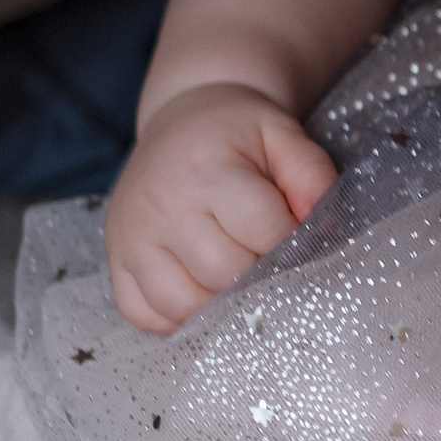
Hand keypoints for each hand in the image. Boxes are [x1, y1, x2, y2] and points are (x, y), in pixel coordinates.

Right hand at [105, 81, 336, 333]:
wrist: (180, 121)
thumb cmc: (236, 132)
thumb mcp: (281, 133)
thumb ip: (311, 173)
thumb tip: (323, 225)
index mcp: (206, 171)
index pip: (263, 231)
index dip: (293, 241)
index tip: (300, 235)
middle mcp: (161, 208)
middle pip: (224, 273)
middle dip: (260, 275)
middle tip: (270, 258)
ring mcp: (132, 239)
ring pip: (182, 304)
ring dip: (221, 305)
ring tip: (241, 279)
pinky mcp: (116, 262)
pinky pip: (144, 315)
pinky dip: (177, 320)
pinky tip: (203, 295)